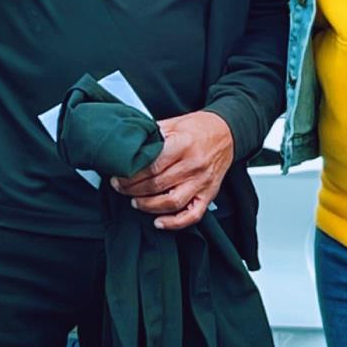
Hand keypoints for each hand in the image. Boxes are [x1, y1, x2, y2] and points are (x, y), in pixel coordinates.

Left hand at [110, 111, 233, 229]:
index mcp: (184, 144)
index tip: (119, 176)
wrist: (227, 133)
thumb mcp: (175, 123)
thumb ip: (153, 134)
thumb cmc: (199, 128)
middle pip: (157, 184)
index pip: (152, 166)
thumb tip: (130, 146)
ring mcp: (202, 182)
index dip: (132, 175)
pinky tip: (159, 222)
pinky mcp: (209, 194)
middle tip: (121, 188)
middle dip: (133, 190)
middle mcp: (194, 165)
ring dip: (148, 205)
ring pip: (171, 202)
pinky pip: (193, 215)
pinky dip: (174, 223)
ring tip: (135, 202)